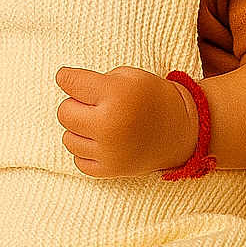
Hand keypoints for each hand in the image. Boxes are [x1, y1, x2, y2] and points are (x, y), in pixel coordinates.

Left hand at [54, 65, 198, 177]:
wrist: (181, 130)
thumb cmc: (151, 97)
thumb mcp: (129, 75)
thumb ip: (95, 80)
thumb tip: (64, 88)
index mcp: (115, 94)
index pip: (68, 82)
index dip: (67, 78)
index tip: (69, 79)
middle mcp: (109, 124)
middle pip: (64, 112)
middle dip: (75, 105)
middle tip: (94, 105)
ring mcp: (109, 151)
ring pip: (68, 137)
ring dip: (80, 129)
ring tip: (101, 124)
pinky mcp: (110, 171)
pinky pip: (78, 160)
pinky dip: (87, 151)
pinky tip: (103, 142)